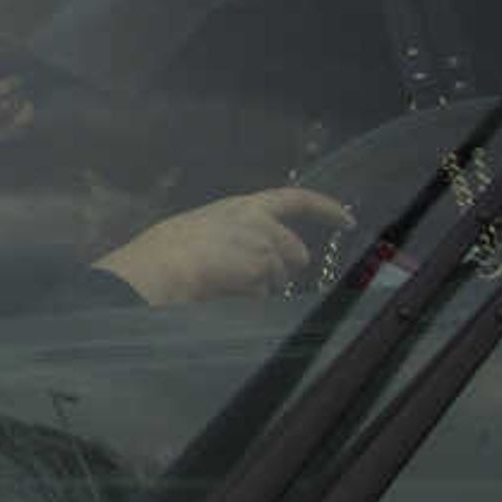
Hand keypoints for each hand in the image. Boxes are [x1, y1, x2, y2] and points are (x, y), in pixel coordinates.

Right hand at [92, 186, 353, 306]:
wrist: (155, 269)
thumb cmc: (161, 254)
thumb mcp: (197, 234)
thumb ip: (227, 239)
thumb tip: (243, 267)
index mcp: (238, 206)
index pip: (293, 199)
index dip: (325, 209)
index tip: (346, 220)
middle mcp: (257, 218)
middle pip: (294, 251)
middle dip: (283, 272)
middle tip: (253, 285)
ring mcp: (262, 241)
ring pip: (280, 277)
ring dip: (259, 290)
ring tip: (221, 290)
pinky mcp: (262, 265)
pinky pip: (262, 296)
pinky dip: (245, 302)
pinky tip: (220, 297)